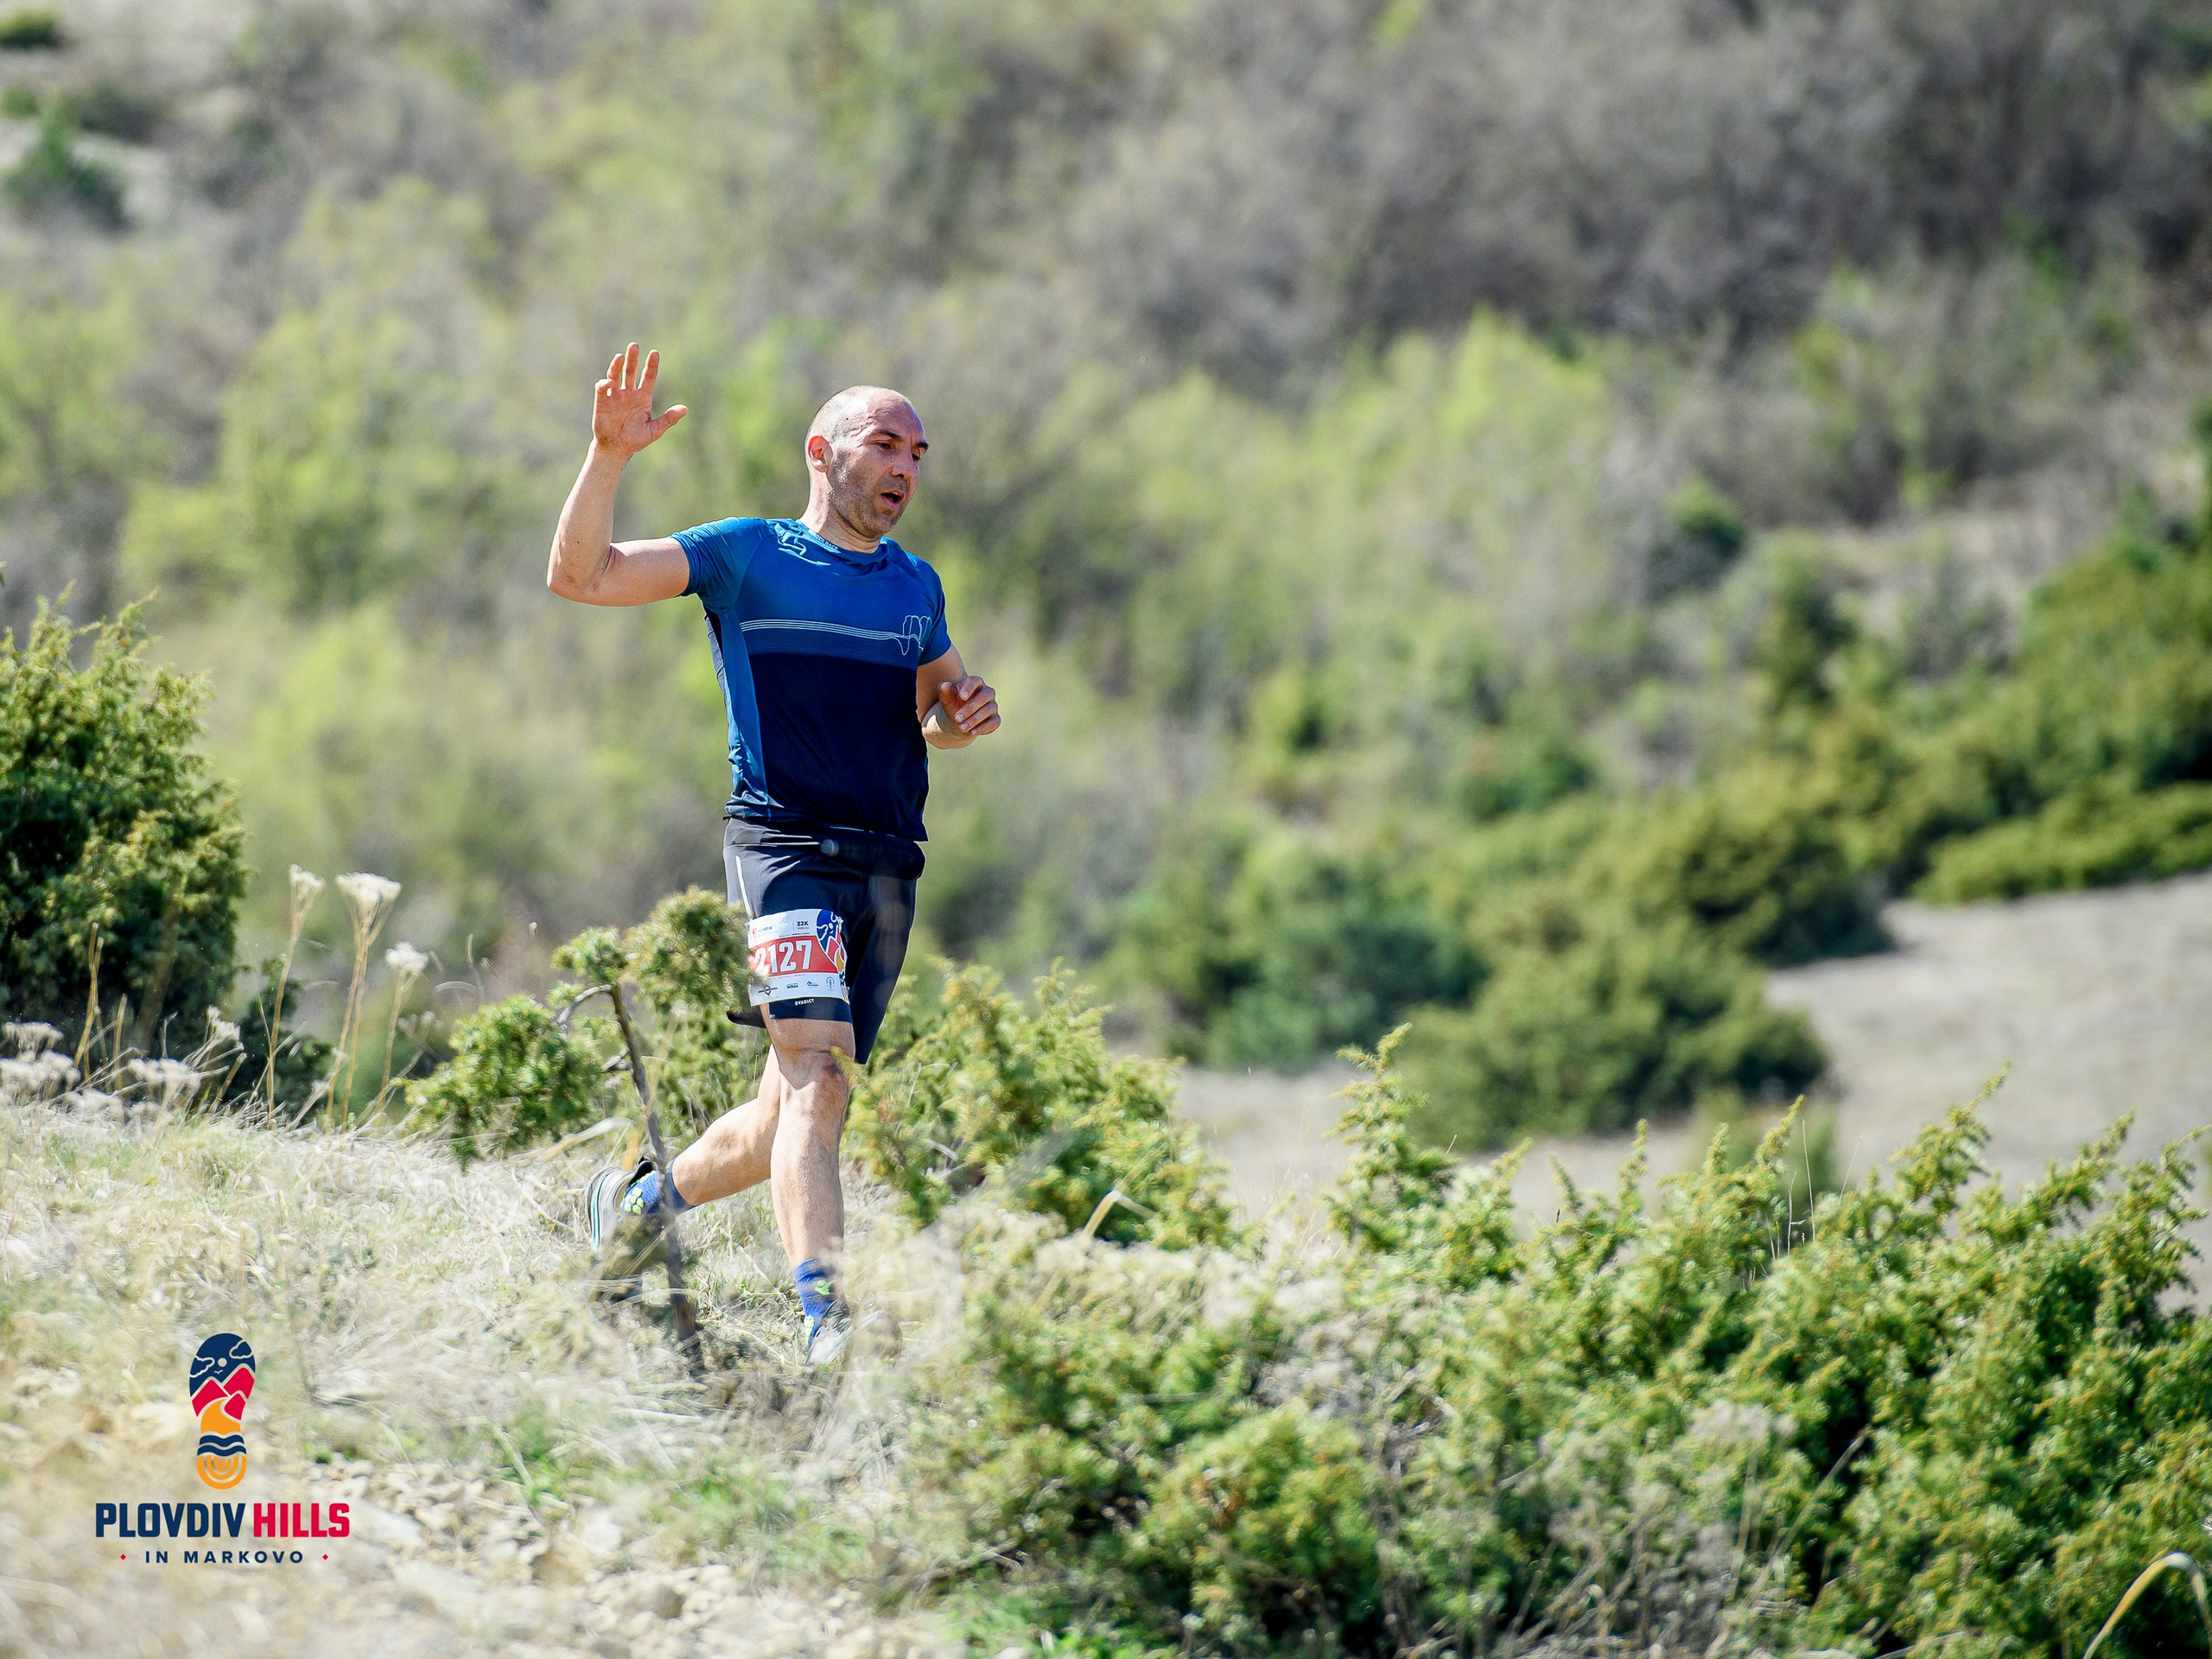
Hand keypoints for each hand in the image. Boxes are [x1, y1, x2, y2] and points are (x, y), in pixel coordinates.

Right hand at [592, 343, 686, 457]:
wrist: (616, 449)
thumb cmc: (636, 440)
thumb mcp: (655, 430)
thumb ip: (668, 419)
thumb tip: (685, 409)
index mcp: (643, 397)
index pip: (648, 377)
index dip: (651, 365)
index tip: (655, 353)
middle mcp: (629, 393)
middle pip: (630, 371)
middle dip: (632, 359)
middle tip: (634, 346)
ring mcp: (615, 396)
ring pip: (615, 376)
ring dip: (617, 366)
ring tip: (620, 356)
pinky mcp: (602, 402)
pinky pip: (602, 389)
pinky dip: (604, 384)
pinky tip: (608, 382)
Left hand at [937, 674, 999, 738]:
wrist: (959, 719)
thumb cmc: (954, 704)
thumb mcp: (947, 698)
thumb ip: (944, 691)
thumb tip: (945, 685)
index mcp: (976, 683)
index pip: (974, 681)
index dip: (969, 688)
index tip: (962, 697)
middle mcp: (987, 692)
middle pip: (983, 697)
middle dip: (970, 708)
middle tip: (957, 718)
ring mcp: (993, 706)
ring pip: (987, 710)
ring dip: (974, 720)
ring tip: (961, 727)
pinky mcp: (995, 719)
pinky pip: (993, 723)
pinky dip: (982, 728)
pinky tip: (971, 732)